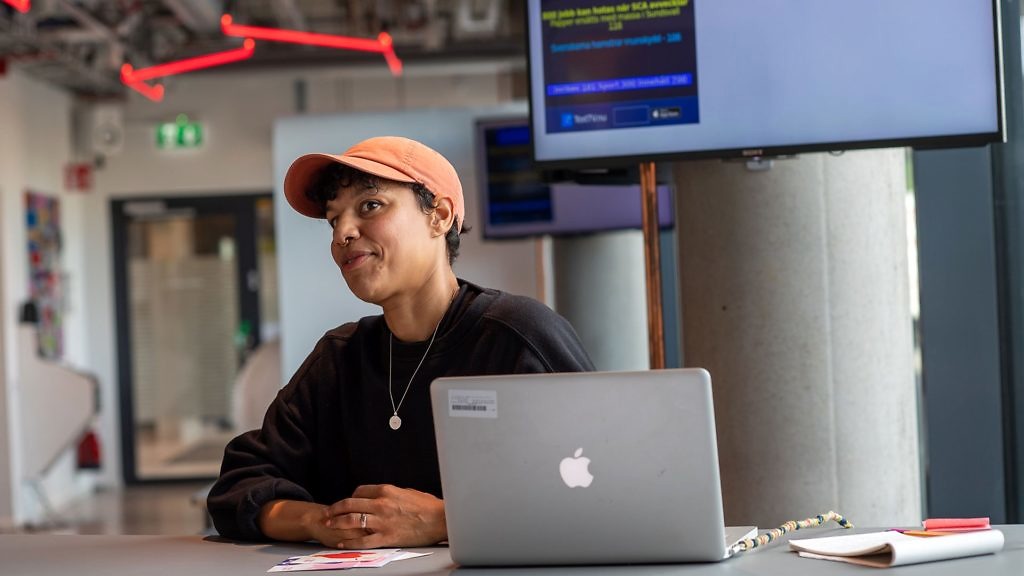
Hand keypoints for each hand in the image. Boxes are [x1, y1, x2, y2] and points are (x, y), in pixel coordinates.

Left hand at [323, 484, 446, 548]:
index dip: (350, 496)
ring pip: (352, 521)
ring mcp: (382, 521)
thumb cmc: (428, 506)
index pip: (359, 491)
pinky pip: (362, 540)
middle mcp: (381, 504)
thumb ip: (391, 494)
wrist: (439, 520)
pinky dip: (350, 542)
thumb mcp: (407, 492)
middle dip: (335, 508)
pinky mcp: (386, 537)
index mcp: (386, 491)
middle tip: (326, 513)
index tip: (347, 502)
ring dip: (337, 522)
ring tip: (329, 525)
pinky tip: (342, 543)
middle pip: (350, 504)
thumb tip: (382, 497)